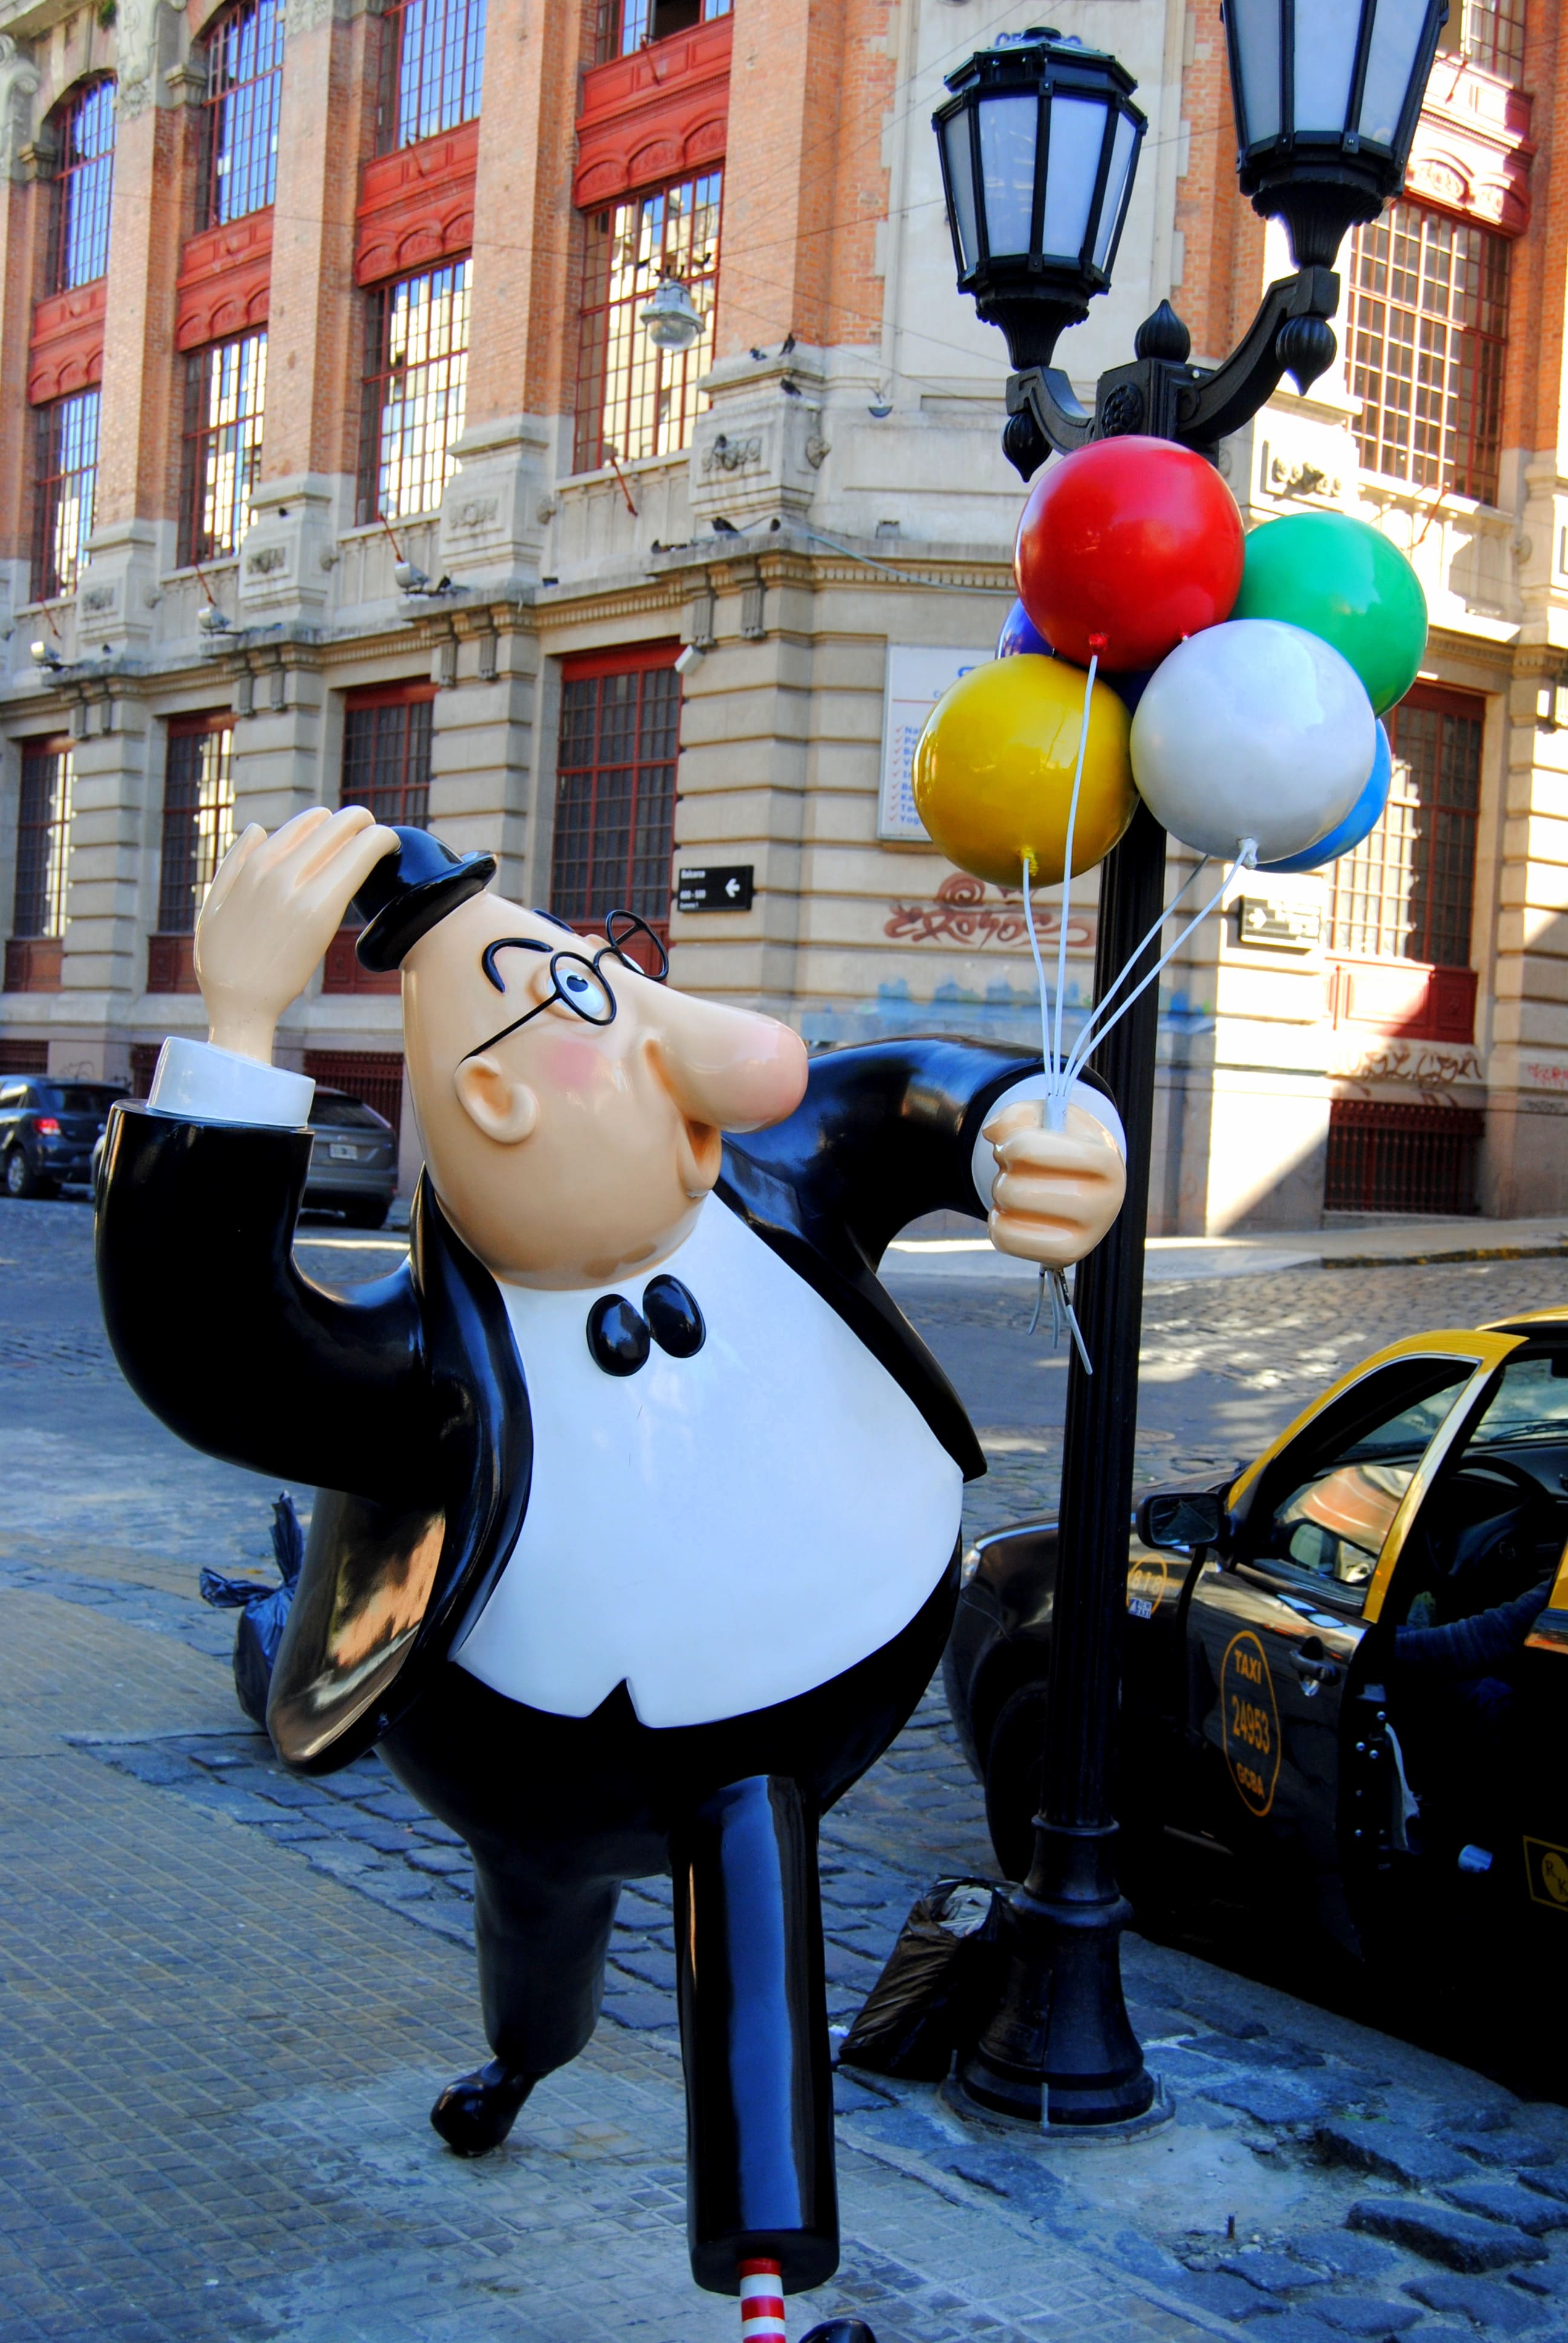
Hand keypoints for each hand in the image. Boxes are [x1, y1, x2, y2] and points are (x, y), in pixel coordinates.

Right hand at [194, 806, 399, 1060]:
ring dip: (374, 833)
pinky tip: (391, 849)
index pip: (307, 822)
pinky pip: (359, 860)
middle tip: (374, 838)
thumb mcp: (214, 904)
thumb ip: (235, 863)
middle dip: (359, 823)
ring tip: (385, 846)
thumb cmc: (223, 962)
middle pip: (332, 822)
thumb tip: (258, 828)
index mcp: (254, 864)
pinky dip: (380, 845)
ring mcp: (298, 887)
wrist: (239, 1004)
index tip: (348, 838)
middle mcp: (276, 868)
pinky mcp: (321, 910)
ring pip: (349, 833)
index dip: (334, 825)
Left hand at [985, 1098, 1126, 1269]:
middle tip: (1017, 1169)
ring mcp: (1089, 1236)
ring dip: (999, 1196)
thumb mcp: (1044, 1116)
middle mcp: (1104, 1202)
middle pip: (1014, 1189)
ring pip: (1009, 1212)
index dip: (1009, 1146)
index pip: (1028, 1150)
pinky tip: (1012, 1212)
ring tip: (1018, 1187)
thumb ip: (1015, 1115)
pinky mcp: (1067, 1256)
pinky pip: (1005, 1239)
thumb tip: (993, 1133)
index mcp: (1105, 1161)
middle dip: (1004, 1173)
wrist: (1087, 1179)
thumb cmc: (1062, 1143)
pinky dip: (997, 1222)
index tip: (1014, 1146)